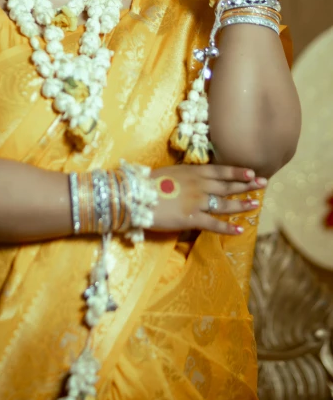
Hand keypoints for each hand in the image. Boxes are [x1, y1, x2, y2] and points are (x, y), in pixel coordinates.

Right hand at [149, 164, 265, 235]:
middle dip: (247, 185)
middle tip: (263, 184)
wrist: (135, 195)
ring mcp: (197, 202)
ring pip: (225, 203)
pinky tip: (240, 229)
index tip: (252, 171)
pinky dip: (228, 227)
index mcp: (193, 172)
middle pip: (228, 185)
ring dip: (242, 204)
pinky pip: (214, 224)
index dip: (238, 171)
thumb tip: (194, 178)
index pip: (221, 170)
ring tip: (256, 205)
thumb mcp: (170, 173)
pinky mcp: (191, 218)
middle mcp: (199, 185)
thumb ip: (185, 176)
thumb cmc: (148, 183)